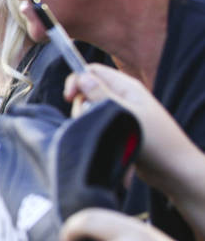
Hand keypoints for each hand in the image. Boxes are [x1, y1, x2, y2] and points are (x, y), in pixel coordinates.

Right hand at [63, 64, 196, 187]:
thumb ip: (101, 95)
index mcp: (126, 87)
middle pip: (88, 91)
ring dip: (87, 120)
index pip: (93, 71)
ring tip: (100, 135)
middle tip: (87, 120)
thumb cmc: (154, 141)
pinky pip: (98, 122)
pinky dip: (94, 130)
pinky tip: (102, 141)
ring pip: (91, 109)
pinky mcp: (119, 128)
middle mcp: (123, 97)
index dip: (77, 81)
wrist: (172, 169)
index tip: (68, 98)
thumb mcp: (124, 114)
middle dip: (81, 105)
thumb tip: (81, 76)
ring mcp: (121, 113)